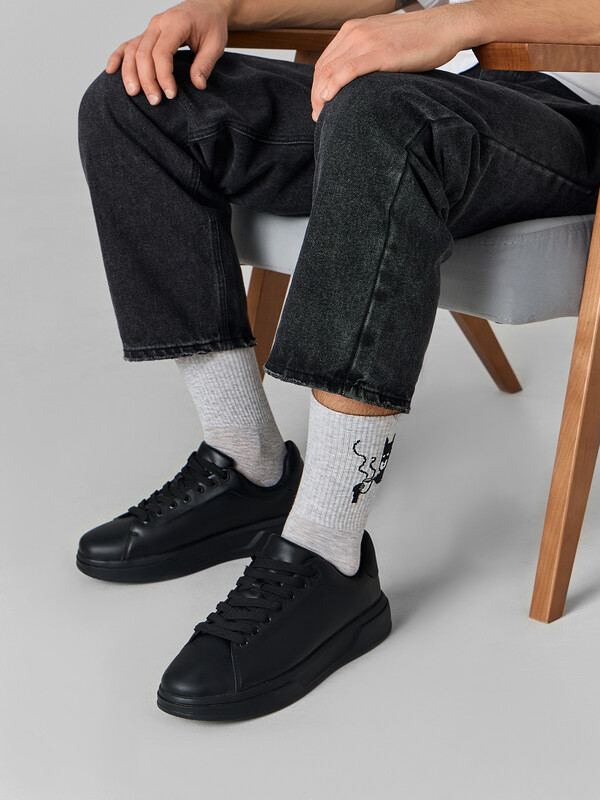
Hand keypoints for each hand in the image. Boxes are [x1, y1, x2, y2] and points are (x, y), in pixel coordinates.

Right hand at [105, 0, 228, 103]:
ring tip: (134, 94)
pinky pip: (127, 44)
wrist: (207, 7)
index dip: (163, 75)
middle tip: (155, 101)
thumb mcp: (216, 44)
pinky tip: (111, 71)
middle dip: (147, 80)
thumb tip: (198, 85)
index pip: (162, 52)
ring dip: (130, 73)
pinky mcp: (147, 34)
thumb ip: (205, 64)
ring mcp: (150, 28)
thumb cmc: (212, 26)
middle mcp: (158, 24)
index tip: (171, 95)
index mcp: (175, 24)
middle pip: (143, 53)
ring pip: (132, 50)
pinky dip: (118, 57)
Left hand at [311, 8, 467, 120]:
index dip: (316, 86)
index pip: (324, 61)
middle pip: (323, 68)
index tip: (319, 106)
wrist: (445, 28)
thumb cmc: (418, 40)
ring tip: (322, 116)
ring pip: (332, 71)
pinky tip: (328, 100)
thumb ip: (365, 56)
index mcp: (353, 29)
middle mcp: (356, 32)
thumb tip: (355, 82)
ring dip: (322, 96)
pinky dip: (334, 86)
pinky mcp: (381, 52)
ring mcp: (367, 40)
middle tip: (318, 116)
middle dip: (316, 95)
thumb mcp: (383, 43)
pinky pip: (348, 71)